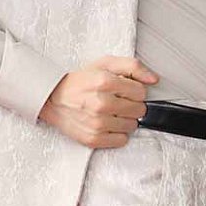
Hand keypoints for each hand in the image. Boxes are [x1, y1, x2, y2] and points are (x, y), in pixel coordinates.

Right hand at [39, 55, 158, 147]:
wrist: (52, 99)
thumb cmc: (80, 82)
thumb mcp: (104, 64)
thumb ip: (132, 67)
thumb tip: (153, 79)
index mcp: (105, 81)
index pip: (141, 92)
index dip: (135, 90)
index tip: (125, 90)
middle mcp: (101, 103)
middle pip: (139, 110)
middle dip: (131, 104)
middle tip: (117, 101)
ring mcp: (97, 123)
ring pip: (132, 126)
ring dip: (124, 119)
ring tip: (110, 112)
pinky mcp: (93, 138)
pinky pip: (121, 140)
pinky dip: (117, 133)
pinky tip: (107, 123)